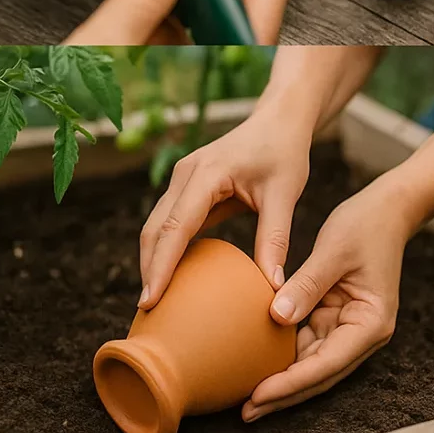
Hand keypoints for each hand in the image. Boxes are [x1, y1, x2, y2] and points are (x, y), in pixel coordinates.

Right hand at [137, 109, 311, 309]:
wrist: (280, 120)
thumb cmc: (284, 152)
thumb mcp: (285, 194)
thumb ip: (275, 239)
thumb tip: (273, 286)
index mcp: (206, 174)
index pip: (175, 227)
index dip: (161, 266)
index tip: (150, 299)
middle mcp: (186, 174)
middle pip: (156, 229)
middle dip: (149, 269)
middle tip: (148, 312)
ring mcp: (183, 179)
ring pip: (158, 226)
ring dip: (154, 260)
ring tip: (156, 301)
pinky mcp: (189, 186)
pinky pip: (172, 221)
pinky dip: (168, 248)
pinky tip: (174, 275)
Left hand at [243, 178, 411, 421]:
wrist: (387, 209)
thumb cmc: (366, 225)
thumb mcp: (334, 251)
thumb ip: (306, 285)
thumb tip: (276, 317)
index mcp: (372, 322)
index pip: (327, 363)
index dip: (292, 382)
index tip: (258, 393)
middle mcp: (364, 333)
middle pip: (321, 374)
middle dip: (285, 394)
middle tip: (246, 411)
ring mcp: (350, 328)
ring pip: (313, 365)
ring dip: (284, 380)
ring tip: (247, 397)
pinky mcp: (336, 318)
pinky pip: (309, 345)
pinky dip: (286, 356)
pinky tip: (260, 364)